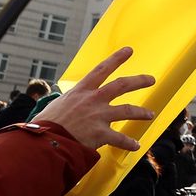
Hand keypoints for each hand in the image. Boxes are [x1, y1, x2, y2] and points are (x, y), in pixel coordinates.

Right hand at [34, 47, 154, 151]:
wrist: (44, 141)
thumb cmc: (46, 125)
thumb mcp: (56, 105)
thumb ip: (68, 102)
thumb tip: (65, 104)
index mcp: (80, 91)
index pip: (101, 69)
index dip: (116, 59)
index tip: (128, 50)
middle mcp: (92, 99)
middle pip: (121, 85)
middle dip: (139, 81)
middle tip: (151, 79)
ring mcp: (98, 115)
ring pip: (127, 110)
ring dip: (141, 112)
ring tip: (150, 114)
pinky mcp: (101, 133)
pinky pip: (120, 138)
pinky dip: (129, 143)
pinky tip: (135, 145)